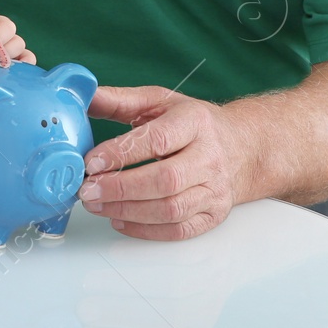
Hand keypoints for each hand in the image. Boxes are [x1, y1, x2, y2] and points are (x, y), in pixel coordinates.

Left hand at [77, 85, 255, 240]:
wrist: (242, 147)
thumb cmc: (195, 125)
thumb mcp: (161, 102)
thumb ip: (121, 100)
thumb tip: (85, 97)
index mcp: (195, 122)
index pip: (158, 140)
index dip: (121, 153)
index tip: (91, 162)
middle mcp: (210, 157)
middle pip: (165, 180)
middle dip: (121, 188)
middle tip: (88, 191)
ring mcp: (214, 189)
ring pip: (170, 209)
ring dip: (127, 211)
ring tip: (97, 205)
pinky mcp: (213, 214)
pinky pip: (178, 230)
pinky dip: (144, 230)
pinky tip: (120, 219)